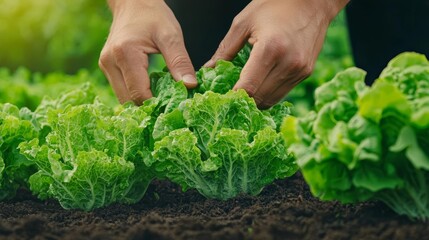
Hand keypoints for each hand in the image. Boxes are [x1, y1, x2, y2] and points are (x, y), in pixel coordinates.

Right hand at [99, 0, 196, 104]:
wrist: (133, 2)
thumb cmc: (152, 15)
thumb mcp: (171, 36)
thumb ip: (180, 62)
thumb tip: (190, 86)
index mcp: (125, 54)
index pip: (139, 94)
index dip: (158, 104)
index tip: (175, 105)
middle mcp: (110, 62)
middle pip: (129, 101)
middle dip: (150, 106)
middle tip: (170, 105)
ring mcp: (106, 66)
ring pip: (124, 98)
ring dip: (142, 101)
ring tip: (162, 97)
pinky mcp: (107, 68)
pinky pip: (122, 90)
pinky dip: (136, 94)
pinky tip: (152, 90)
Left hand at [205, 0, 348, 108]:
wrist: (312, 0)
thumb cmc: (276, 5)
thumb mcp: (244, 23)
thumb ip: (225, 49)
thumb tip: (209, 69)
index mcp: (270, 49)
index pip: (248, 88)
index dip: (232, 96)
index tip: (221, 97)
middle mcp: (288, 64)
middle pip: (259, 99)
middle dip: (242, 100)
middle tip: (229, 95)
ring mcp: (299, 70)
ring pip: (271, 100)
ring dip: (256, 99)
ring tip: (244, 90)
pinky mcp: (306, 72)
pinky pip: (282, 92)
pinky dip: (268, 93)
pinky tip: (260, 84)